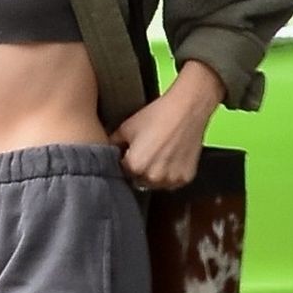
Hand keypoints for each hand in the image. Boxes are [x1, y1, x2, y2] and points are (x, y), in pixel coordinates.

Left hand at [110, 61, 224, 189]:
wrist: (187, 108)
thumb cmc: (157, 115)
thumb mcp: (126, 127)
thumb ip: (112, 143)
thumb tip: (105, 152)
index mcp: (135, 166)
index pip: (122, 173)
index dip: (124, 162)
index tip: (128, 154)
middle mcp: (153, 177)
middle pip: (138, 181)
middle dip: (139, 170)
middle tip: (146, 152)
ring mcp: (170, 180)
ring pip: (155, 184)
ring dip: (154, 174)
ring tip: (159, 154)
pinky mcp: (185, 178)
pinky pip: (172, 182)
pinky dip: (170, 173)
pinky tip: (171, 156)